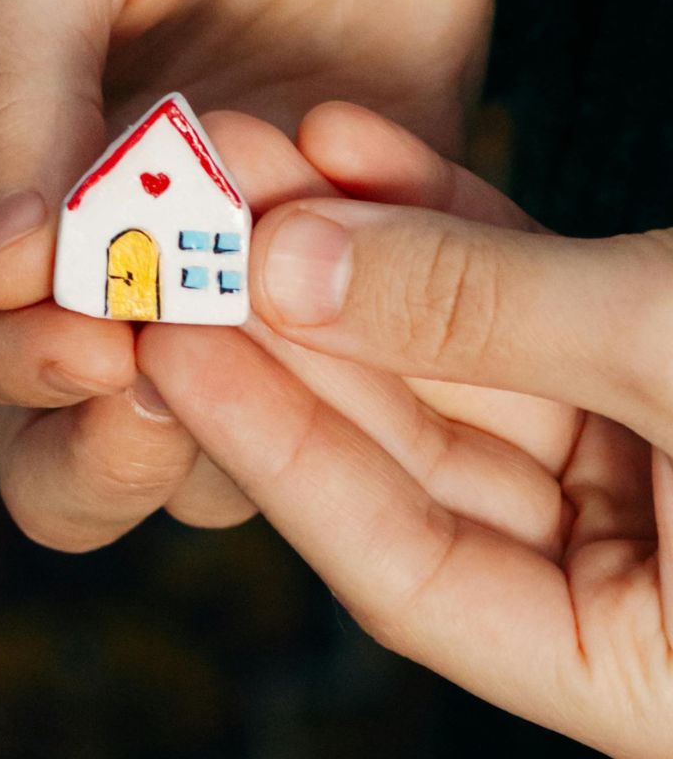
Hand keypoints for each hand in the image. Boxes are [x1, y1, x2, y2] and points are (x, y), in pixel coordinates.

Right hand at [0, 0, 514, 549]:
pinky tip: (366, 196)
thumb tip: (1, 280)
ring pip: (203, 429)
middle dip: (106, 445)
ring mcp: (202, 267)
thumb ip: (12, 109)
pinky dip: (352, 319)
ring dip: (249, 369)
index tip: (92, 344)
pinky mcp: (318, 254)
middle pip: (55, 438)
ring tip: (291, 221)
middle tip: (167, 385)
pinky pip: (332, 355)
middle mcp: (71, 250)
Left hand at [140, 102, 672, 757]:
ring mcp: (625, 453)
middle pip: (404, 440)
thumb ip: (486, 313)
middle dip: (292, 324)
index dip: (275, 449)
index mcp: (634, 659)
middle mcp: (618, 565)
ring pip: (442, 347)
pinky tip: (348, 143)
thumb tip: (293, 267)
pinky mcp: (637, 350)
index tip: (175, 344)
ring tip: (247, 162)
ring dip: (347, 247)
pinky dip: (436, 212)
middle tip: (184, 236)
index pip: (398, 561)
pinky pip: (510, 284)